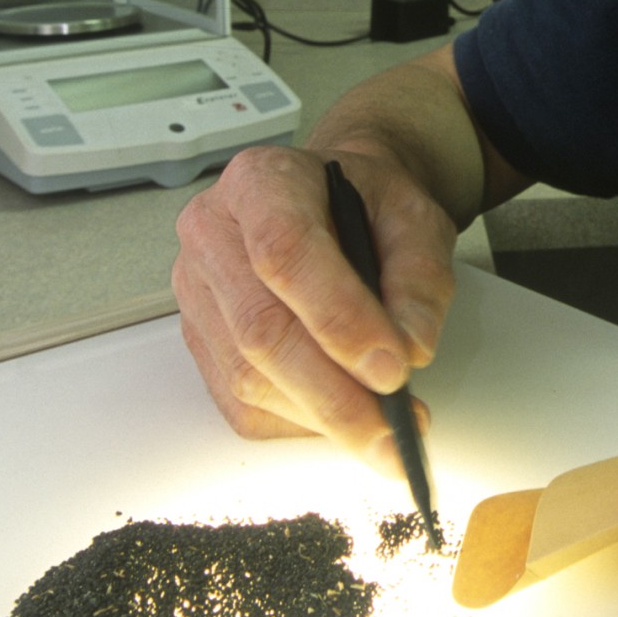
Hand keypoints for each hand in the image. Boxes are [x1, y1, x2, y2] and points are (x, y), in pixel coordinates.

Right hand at [171, 144, 457, 475]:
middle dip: (334, 393)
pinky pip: (240, 403)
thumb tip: (411, 348)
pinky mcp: (200, 340)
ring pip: (248, 376)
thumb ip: (420, 278)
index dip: (339, 317)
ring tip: (384, 434)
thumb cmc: (368, 204)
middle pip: (261, 328)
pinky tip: (342, 421)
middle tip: (393, 430)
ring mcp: (197, 290)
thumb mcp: (415, 217)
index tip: (392, 369)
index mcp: (262, 182)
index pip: (286, 252)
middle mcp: (213, 233)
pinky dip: (298, 424)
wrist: (335, 201)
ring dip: (321, 418)